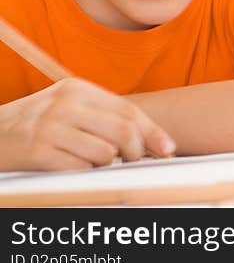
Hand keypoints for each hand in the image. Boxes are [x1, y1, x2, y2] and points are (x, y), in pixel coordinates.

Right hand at [0, 78, 175, 170]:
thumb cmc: (37, 123)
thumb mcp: (69, 107)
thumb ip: (105, 116)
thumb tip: (151, 139)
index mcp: (77, 89)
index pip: (129, 110)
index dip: (153, 132)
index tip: (168, 149)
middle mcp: (65, 104)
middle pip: (124, 132)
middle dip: (138, 152)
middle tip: (135, 160)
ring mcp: (51, 128)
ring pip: (106, 155)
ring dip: (106, 165)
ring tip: (91, 160)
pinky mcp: (38, 153)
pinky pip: (80, 170)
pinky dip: (84, 173)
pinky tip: (72, 166)